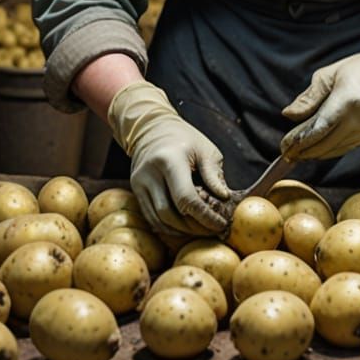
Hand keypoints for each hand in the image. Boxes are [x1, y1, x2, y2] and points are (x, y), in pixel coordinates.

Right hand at [107, 81, 229, 235]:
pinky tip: (184, 227)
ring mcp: (139, 183)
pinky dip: (168, 227)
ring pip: (159, 220)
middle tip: (212, 231)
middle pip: (170, 214)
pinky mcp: (135, 190)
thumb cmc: (184, 138)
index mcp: (170, 160)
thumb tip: (225, 199)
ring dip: (181, 231)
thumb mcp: (205, 149)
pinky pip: (151, 217)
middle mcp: (150, 173)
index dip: (205, 216)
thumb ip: (213, 175)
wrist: (152, 128)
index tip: (220, 224)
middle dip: (193, 227)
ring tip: (201, 231)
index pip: (186, 198)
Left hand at [279, 33, 359, 160]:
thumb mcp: (327, 76)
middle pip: (324, 143)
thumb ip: (308, 99)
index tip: (285, 145)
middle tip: (286, 153)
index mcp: (347, 100)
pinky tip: (315, 148)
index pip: (319, 128)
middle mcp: (359, 118)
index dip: (300, 140)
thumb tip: (288, 115)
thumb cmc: (357, 69)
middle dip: (303, 150)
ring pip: (333, 150)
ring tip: (296, 153)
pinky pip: (343, 148)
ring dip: (313, 153)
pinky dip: (327, 150)